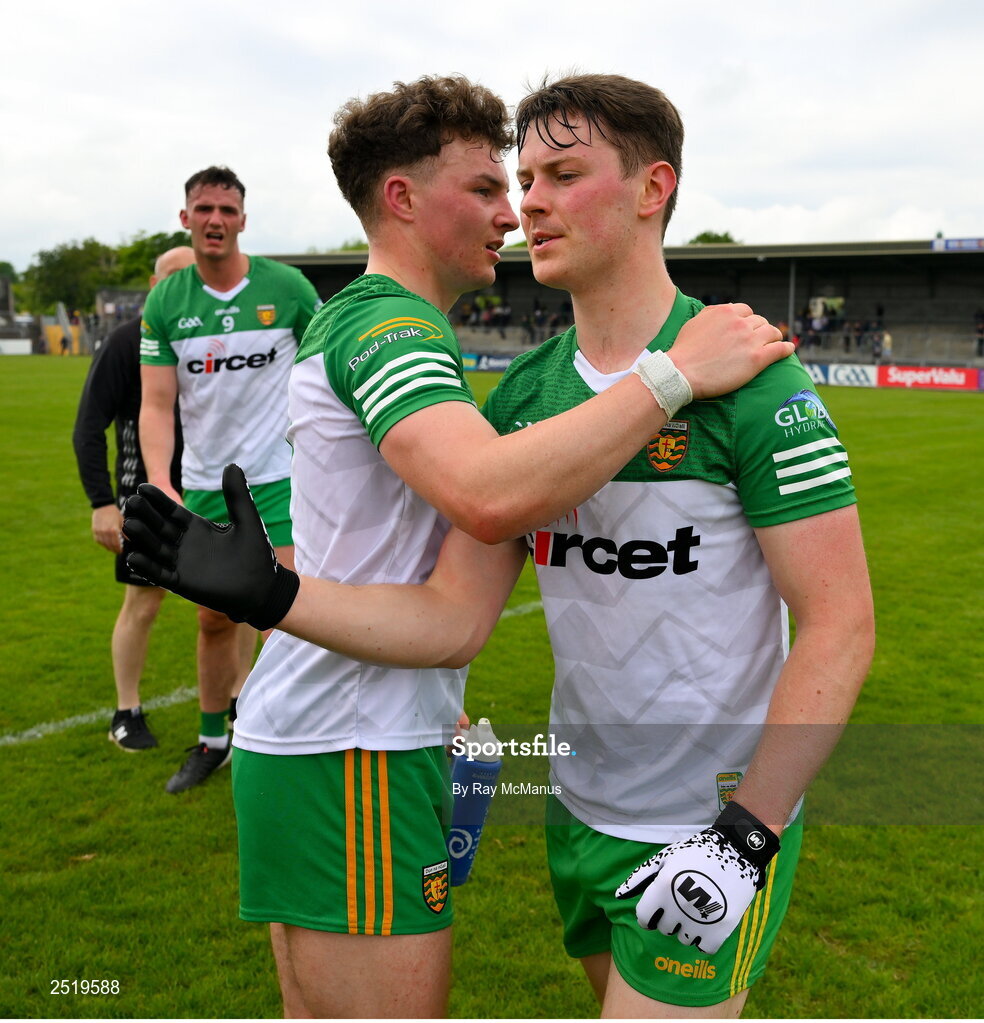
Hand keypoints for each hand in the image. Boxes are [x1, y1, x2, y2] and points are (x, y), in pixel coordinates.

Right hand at [92, 504, 122, 552]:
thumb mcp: (122, 521)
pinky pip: (98, 540)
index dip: (119, 549)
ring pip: (103, 544)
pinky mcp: (94, 530)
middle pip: (110, 545)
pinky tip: (105, 544)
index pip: (116, 544)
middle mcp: (105, 532)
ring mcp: (99, 531)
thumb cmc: (114, 513)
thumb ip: (125, 532)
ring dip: (108, 547)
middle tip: (117, 551)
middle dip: (114, 549)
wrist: (103, 506)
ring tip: (112, 548)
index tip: (121, 551)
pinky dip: (102, 543)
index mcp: (113, 530)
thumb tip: (129, 540)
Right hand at [123, 463, 298, 630]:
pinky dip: (146, 567)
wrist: (263, 589)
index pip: (171, 511)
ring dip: (141, 538)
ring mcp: (181, 563)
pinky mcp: (181, 583)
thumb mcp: (247, 521)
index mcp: (197, 528)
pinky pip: (159, 573)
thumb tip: (232, 465)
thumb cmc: (257, 555)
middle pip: (158, 526)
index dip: (157, 500)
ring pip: (154, 548)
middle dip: (144, 515)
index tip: (142, 487)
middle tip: (131, 502)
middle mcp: (185, 544)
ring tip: (129, 525)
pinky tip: (133, 556)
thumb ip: (237, 495)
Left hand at [614, 801, 779, 953]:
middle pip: (664, 928)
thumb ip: (639, 877)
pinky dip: (704, 939)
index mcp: (662, 886)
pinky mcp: (721, 929)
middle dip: (669, 918)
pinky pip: (703, 948)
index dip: (648, 915)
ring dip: (686, 928)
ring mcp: (700, 919)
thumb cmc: (695, 854)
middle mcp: (678, 905)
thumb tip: (618, 895)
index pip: (643, 918)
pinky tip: (708, 921)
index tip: (657, 910)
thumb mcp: (665, 858)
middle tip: (683, 901)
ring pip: (682, 939)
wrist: (737, 851)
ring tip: (697, 908)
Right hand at [668, 304, 793, 399]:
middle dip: (760, 329)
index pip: (746, 311)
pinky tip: (789, 350)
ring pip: (772, 333)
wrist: (681, 373)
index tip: (747, 329)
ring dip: (773, 337)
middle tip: (758, 339)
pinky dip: (786, 348)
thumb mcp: (695, 323)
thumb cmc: (684, 351)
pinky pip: (779, 349)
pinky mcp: (757, 359)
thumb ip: (711, 314)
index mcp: (726, 312)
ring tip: (774, 343)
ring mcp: (750, 340)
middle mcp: (740, 323)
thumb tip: (722, 311)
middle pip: (760, 322)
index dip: (748, 320)